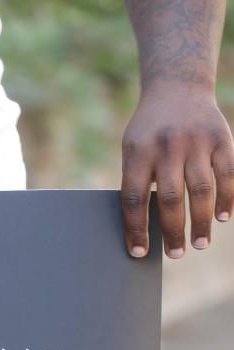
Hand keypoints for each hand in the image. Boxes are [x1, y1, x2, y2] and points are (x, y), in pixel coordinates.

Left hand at [121, 85, 233, 257]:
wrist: (178, 87)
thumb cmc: (150, 132)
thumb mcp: (133, 149)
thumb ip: (138, 182)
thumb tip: (144, 231)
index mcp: (139, 151)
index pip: (134, 198)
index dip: (136, 228)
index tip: (139, 252)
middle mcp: (168, 145)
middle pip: (170, 198)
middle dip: (174, 231)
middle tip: (176, 254)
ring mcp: (197, 141)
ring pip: (201, 189)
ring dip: (202, 221)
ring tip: (200, 244)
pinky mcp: (222, 137)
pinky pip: (228, 173)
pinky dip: (227, 198)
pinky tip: (223, 219)